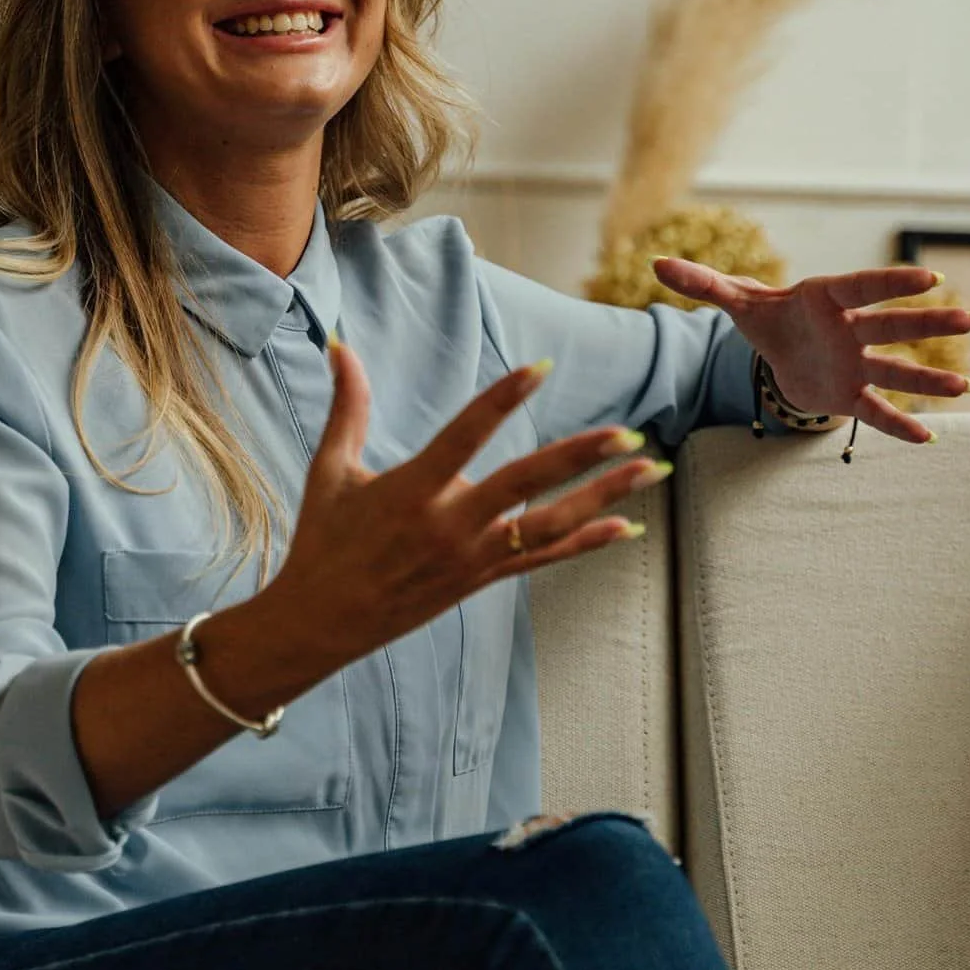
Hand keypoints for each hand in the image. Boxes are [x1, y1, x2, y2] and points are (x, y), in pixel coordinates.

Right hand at [261, 340, 666, 652]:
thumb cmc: (323, 541)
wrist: (320, 623)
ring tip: (649, 470)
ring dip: (604, 498)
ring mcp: (470, 558)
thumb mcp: (331, 470)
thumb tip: (340, 346)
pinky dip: (586, 542)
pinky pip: (543, 560)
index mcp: (412, 491)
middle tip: (628, 433)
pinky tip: (628, 527)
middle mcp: (448, 526)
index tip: (541, 368)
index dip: (504, 399)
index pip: (467, 435)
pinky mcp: (481, 581)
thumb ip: (347, 407)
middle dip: (581, 457)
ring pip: (549, 525)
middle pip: (526, 484)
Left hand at [651, 258, 969, 444]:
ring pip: (895, 370)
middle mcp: (851, 329)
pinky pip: (877, 410)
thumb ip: (702, 283)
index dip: (894, 283)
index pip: (864, 286)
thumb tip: (656, 261)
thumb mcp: (734, 302)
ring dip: (929, 379)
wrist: (779, 350)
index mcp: (828, 298)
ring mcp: (856, 363)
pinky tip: (930, 440)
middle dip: (929, 324)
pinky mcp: (850, 393)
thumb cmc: (766, 317)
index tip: (931, 278)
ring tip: (967, 387)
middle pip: (892, 327)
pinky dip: (899, 425)